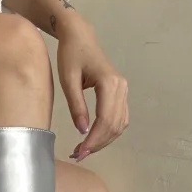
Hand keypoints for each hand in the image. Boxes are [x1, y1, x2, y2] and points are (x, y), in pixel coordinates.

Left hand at [56, 18, 128, 160]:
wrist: (80, 36)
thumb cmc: (71, 54)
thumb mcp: (68, 80)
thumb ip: (76, 105)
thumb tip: (82, 130)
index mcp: (109, 83)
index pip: (105, 119)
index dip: (94, 139)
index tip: (79, 151)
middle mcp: (121, 88)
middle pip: (115, 125)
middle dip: (98, 143)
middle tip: (78, 155)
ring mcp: (123, 90)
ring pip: (119, 124)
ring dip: (103, 141)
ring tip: (83, 150)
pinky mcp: (120, 93)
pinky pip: (119, 118)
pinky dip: (108, 132)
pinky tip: (92, 139)